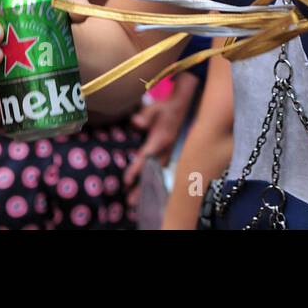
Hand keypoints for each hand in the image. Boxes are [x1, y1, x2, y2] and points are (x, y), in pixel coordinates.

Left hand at [123, 73, 199, 201]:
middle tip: (131, 202)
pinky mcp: (169, 151)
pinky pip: (161, 169)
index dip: (135, 169)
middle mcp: (165, 148)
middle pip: (152, 172)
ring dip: (148, 187)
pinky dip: (154, 180)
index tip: (126, 181)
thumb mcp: (154, 107)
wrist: (181, 105)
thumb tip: (135, 122)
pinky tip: (149, 188)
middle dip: (142, 187)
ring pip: (157, 173)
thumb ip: (145, 115)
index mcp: (160, 139)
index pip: (146, 157)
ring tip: (137, 201)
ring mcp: (169, 151)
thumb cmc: (165, 107)